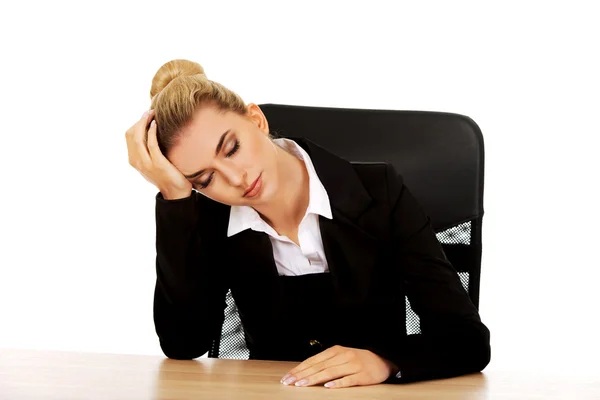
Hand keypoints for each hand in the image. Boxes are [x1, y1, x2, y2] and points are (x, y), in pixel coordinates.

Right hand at [125, 110, 191, 199]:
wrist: (176, 193)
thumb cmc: (167, 175)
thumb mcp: (152, 163)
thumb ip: (148, 151)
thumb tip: (150, 132)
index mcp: (134, 160)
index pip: (129, 135)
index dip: (136, 123)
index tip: (146, 116)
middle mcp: (137, 161)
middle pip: (131, 134)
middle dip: (140, 120)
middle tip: (150, 112)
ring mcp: (146, 163)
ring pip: (138, 137)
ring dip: (144, 122)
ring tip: (153, 114)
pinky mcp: (157, 163)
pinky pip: (151, 144)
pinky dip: (151, 132)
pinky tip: (156, 124)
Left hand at [280, 345, 397, 388]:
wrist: (382, 360)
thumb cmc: (359, 359)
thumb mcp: (341, 356)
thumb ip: (326, 361)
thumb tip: (306, 370)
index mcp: (336, 350)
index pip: (313, 360)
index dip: (300, 368)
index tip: (288, 377)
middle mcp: (343, 356)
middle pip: (319, 366)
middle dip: (302, 375)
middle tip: (289, 382)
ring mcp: (353, 365)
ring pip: (330, 372)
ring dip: (314, 379)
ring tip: (302, 385)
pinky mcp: (362, 375)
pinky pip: (348, 380)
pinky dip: (337, 383)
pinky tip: (327, 387)